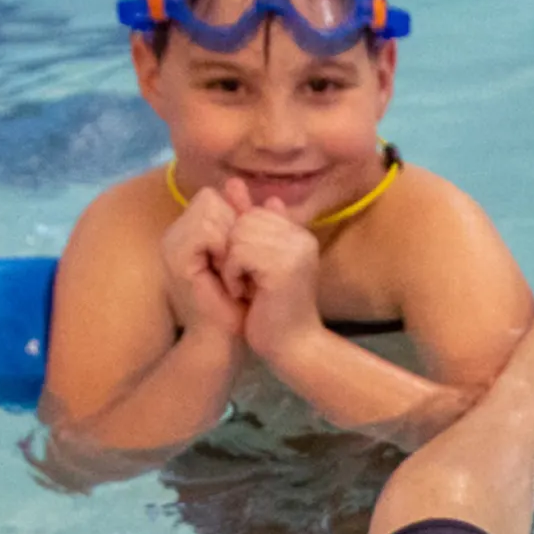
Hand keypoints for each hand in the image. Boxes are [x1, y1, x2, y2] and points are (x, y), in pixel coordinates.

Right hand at [158, 181, 248, 343]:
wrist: (225, 340)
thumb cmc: (240, 304)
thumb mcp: (251, 257)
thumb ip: (253, 226)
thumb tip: (267, 196)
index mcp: (189, 233)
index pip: (212, 197)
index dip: (235, 217)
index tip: (245, 252)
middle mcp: (175, 235)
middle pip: (209, 198)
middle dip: (233, 225)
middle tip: (238, 263)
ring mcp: (171, 245)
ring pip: (208, 209)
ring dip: (230, 237)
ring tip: (233, 269)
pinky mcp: (176, 258)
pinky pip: (206, 228)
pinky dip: (224, 246)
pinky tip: (227, 272)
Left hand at [223, 184, 326, 357]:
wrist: (292, 348)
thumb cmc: (272, 310)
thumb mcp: (258, 261)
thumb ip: (249, 224)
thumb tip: (233, 184)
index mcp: (298, 233)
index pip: (255, 213)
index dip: (239, 242)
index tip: (247, 271)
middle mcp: (301, 237)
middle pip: (245, 221)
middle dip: (234, 251)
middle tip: (244, 281)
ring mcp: (295, 250)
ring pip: (240, 235)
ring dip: (232, 264)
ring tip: (245, 287)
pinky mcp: (283, 267)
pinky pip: (239, 252)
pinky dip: (233, 274)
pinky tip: (245, 293)